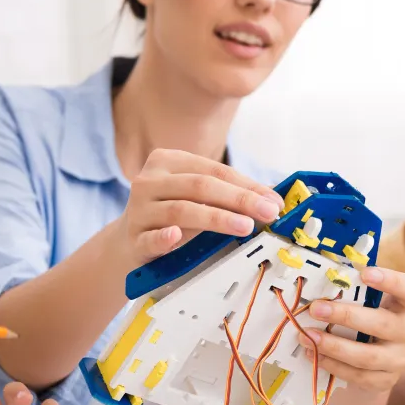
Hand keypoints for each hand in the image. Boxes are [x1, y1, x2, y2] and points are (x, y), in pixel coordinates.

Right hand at [116, 149, 283, 265]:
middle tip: (267, 213)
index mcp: (168, 162)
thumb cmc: (171, 216)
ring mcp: (139, 210)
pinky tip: (175, 236)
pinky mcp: (133, 239)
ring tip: (244, 226)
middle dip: (239, 199)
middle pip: (200, 186)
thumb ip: (227, 194)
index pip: (215, 171)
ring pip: (180, 210)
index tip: (274, 202)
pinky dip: (164, 237)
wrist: (129, 243)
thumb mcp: (195, 197)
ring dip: (215, 218)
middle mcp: (150, 181)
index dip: (247, 185)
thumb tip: (273, 200)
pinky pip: (150, 238)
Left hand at [297, 267, 404, 391]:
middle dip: (346, 316)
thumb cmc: (362, 317)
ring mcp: (398, 358)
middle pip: (383, 324)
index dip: (392, 281)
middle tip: (316, 309)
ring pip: (369, 356)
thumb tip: (317, 277)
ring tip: (308, 336)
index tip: (365, 274)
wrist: (370, 358)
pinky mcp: (386, 380)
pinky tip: (314, 355)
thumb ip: (349, 288)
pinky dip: (334, 366)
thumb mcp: (362, 300)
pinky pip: (360, 376)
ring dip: (335, 346)